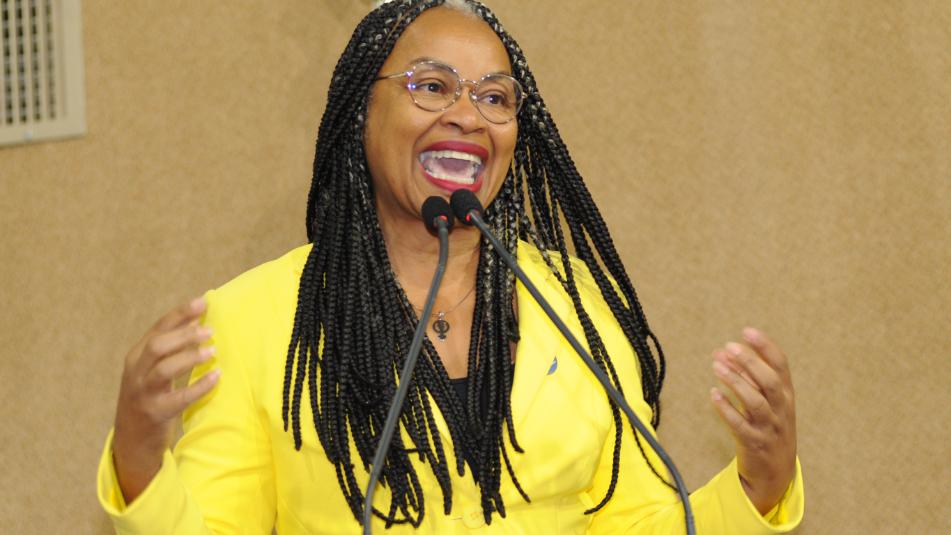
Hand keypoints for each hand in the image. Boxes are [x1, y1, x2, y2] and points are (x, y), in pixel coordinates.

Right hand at [112, 297, 220, 502]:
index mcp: (137, 356)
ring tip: (212, 351)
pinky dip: (199, 387)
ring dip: (190, 357)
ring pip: (164, 369)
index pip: (158, 328)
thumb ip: (172, 347)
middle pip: (158, 346)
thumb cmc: (150, 396)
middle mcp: (136, 372)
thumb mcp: (154, 368)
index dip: (180, 314)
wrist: (131, 438)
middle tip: (210, 331)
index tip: (202, 303)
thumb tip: (197, 320)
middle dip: (184, 335)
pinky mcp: (155, 413)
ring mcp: (143, 393)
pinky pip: (179, 398)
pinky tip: (216, 377)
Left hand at [709, 327, 796, 514]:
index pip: (781, 366)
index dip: (765, 347)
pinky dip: (726, 409)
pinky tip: (713, 394)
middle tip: (728, 347)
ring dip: (735, 382)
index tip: (747, 331)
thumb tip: (720, 352)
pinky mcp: (754, 443)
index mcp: (785, 394)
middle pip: (769, 381)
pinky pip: (740, 425)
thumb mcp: (764, 401)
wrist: (776, 472)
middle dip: (750, 362)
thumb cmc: (768, 427)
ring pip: (755, 402)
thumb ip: (744, 377)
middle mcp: (781, 409)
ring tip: (716, 366)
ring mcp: (769, 427)